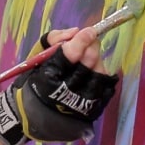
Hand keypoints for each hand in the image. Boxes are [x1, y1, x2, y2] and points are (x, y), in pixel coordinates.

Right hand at [0, 27, 117, 144]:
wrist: (39, 113)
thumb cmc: (37, 79)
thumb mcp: (37, 56)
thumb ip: (54, 39)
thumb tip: (75, 32)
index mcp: (50, 74)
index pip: (71, 52)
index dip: (82, 39)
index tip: (88, 31)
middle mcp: (67, 89)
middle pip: (90, 58)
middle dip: (90, 46)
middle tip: (88, 41)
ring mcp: (83, 100)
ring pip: (100, 69)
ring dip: (95, 60)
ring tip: (87, 61)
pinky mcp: (94, 106)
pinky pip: (106, 83)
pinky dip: (100, 74)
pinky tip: (92, 74)